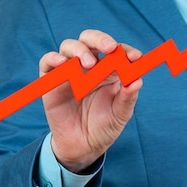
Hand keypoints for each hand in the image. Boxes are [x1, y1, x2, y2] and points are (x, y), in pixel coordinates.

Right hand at [40, 30, 142, 172]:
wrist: (83, 147)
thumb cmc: (104, 127)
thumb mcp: (120, 115)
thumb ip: (128, 98)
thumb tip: (138, 80)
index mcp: (110, 71)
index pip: (117, 51)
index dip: (126, 51)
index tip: (135, 58)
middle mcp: (90, 66)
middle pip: (91, 40)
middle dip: (101, 39)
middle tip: (109, 48)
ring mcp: (70, 71)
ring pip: (70, 46)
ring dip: (81, 50)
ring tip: (89, 64)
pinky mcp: (51, 80)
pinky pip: (48, 61)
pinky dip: (54, 58)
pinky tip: (63, 63)